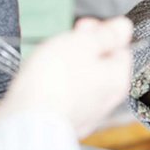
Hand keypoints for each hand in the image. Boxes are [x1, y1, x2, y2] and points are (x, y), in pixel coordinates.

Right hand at [0, 16, 133, 136]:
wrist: (25, 118)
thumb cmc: (54, 80)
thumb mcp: (83, 43)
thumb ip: (107, 34)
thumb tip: (124, 27)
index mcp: (117, 79)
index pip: (121, 48)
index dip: (101, 33)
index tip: (82, 28)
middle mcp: (106, 101)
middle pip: (100, 66)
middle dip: (82, 50)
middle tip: (63, 43)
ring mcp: (85, 114)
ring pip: (81, 81)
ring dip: (67, 68)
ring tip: (48, 63)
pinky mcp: (64, 123)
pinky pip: (64, 97)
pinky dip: (55, 87)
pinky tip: (42, 82)